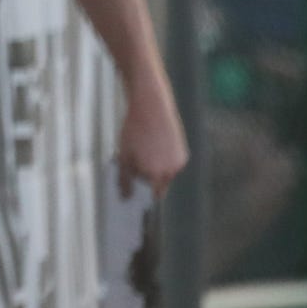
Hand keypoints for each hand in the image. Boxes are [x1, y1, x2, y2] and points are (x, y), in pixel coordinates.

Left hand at [118, 73, 188, 197]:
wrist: (151, 107)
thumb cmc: (134, 131)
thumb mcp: (123, 155)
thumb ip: (124, 179)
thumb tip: (125, 197)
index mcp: (155, 174)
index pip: (152, 196)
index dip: (143, 197)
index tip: (134, 200)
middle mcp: (171, 171)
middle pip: (159, 186)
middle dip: (147, 183)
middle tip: (134, 175)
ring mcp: (179, 162)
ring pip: (166, 174)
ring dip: (155, 171)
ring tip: (141, 156)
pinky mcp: (183, 153)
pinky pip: (171, 163)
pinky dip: (162, 160)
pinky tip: (151, 149)